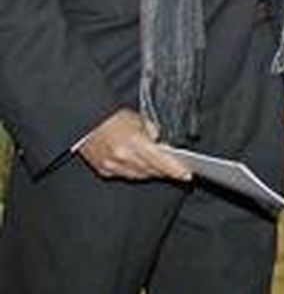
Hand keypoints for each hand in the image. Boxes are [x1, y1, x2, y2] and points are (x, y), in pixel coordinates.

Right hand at [77, 108, 191, 181]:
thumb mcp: (138, 119)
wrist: (85, 122)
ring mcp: (113, 166)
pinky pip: (127, 175)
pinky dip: (136, 171)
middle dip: (165, 170)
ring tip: (161, 166)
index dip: (175, 170)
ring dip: (151, 171)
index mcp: (134, 142)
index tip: (186, 175)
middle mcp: (123, 157)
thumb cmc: (111, 117)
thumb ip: (153, 133)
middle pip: (152, 170)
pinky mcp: (105, 170)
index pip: (161, 161)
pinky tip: (142, 165)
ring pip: (140, 175)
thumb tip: (163, 145)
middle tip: (177, 168)